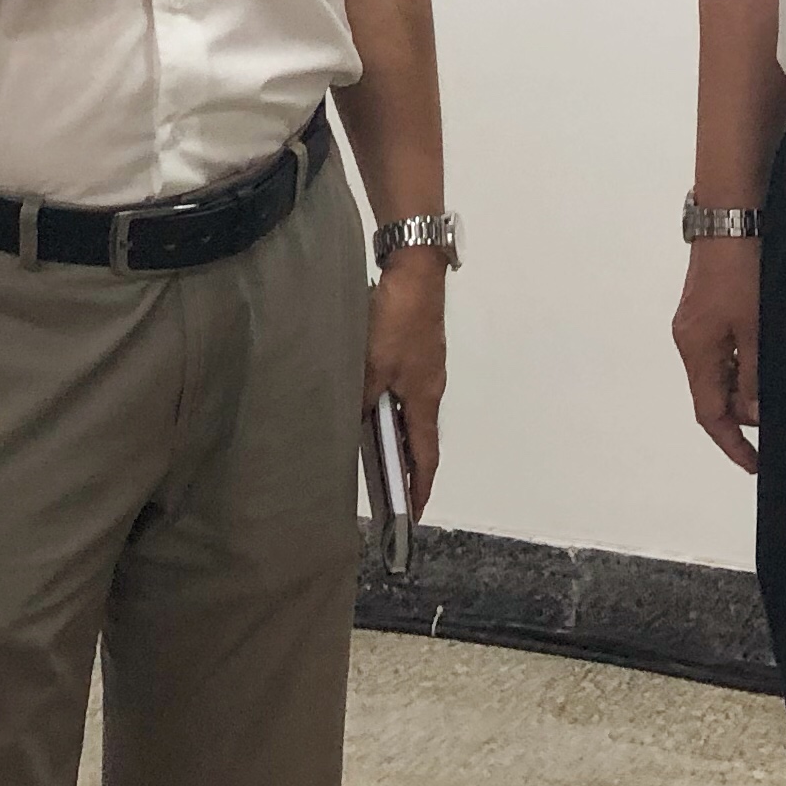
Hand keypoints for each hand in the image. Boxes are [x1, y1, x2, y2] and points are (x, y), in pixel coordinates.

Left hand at [365, 253, 447, 508]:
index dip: (419, 486)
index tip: (413, 515)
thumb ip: (363, 397)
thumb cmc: (397, 321)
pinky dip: (391, 407)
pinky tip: (370, 403)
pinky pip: (405, 390)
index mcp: (425, 398)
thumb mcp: (373, 364)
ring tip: (373, 451)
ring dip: (396, 433)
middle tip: (388, 489)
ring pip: (411, 411)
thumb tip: (354, 423)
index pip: (425, 455)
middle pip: (420, 435)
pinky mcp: (417, 349)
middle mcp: (430, 387)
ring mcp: (426, 367)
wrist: (415, 270)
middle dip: (407, 465)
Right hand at [670, 238, 760, 476]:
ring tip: (776, 385)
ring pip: (721, 372)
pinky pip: (724, 351)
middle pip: (713, 394)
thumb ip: (754, 374)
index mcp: (695, 350)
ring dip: (746, 386)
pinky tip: (766, 357)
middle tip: (777, 416)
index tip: (754, 463)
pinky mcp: (707, 310)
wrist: (729, 218)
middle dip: (743, 412)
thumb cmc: (739, 269)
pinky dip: (743, 363)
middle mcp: (689, 341)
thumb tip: (754, 412)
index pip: (709, 413)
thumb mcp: (754, 327)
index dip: (731, 443)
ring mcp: (696, 325)